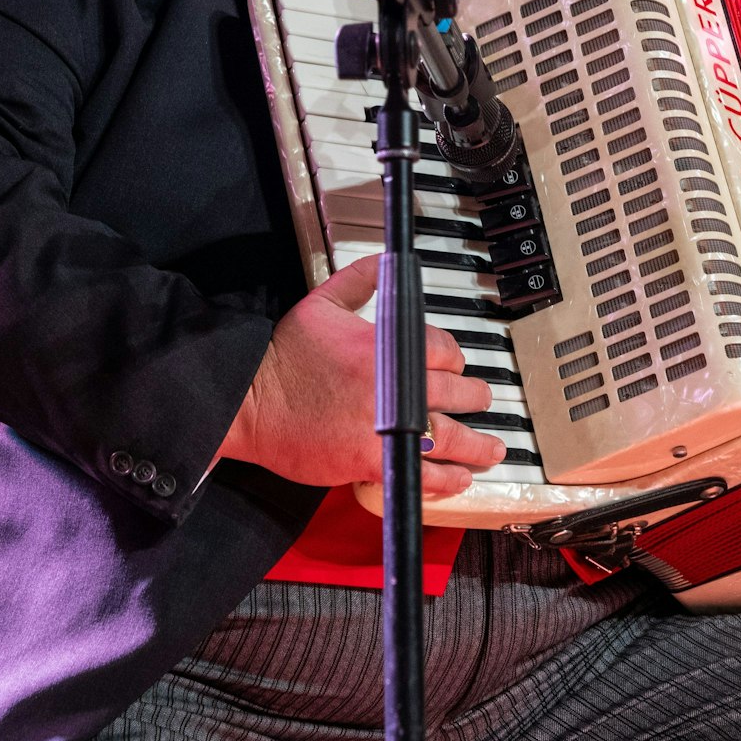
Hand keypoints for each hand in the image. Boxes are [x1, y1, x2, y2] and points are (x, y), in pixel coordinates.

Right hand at [218, 255, 502, 495]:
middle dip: (474, 398)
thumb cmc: (283, 356)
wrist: (250, 401)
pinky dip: (446, 479)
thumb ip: (360, 281)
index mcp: (388, 346)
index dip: (453, 359)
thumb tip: (385, 261)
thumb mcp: (322, 303)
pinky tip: (458, 478)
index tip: (452, 367)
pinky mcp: (374, 461)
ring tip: (490, 450)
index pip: (444, 350)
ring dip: (478, 445)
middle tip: (480, 402)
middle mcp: (396, 387)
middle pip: (457, 393)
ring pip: (451, 437)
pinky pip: (424, 474)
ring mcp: (389, 428)